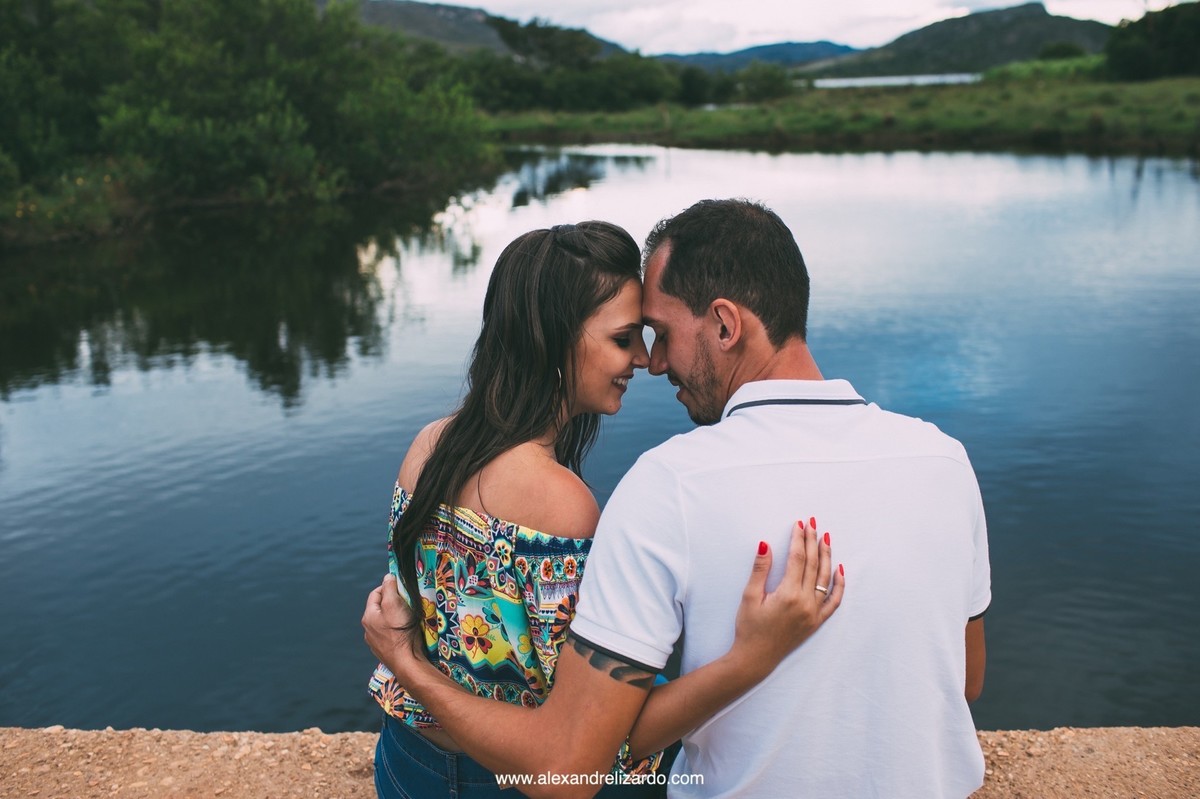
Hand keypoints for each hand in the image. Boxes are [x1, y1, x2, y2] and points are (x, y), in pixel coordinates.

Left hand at [362, 574, 425, 677]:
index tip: (402, 587)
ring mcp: (375, 642)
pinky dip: (396, 631)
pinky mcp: (383, 651)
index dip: (389, 586)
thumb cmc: (400, 632)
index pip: (376, 593)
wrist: (406, 662)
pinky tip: (405, 633)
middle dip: (393, 602)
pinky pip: (389, 635)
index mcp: (369, 616)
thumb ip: (389, 588)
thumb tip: (388, 577)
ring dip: (394, 617)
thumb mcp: (395, 604)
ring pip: (384, 623)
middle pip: (380, 608)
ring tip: (408, 618)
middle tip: (407, 603)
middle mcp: (368, 629)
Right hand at [732, 518, 843, 677]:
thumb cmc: (749, 627)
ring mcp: (814, 613)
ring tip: (825, 538)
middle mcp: (805, 603)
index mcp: (788, 594)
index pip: (797, 559)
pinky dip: (839, 585)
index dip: (798, 539)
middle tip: (812, 523)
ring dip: (826, 556)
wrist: (756, 657)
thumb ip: (760, 570)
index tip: (799, 524)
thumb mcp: (749, 596)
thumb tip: (765, 544)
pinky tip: (839, 570)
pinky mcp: (816, 622)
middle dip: (812, 541)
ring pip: (825, 578)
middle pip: (813, 564)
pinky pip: (834, 601)